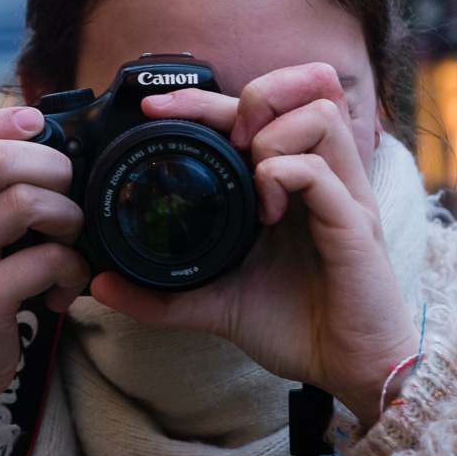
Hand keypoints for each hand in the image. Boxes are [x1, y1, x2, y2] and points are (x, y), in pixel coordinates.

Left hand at [89, 63, 418, 425]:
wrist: (350, 370)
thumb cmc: (297, 327)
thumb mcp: (215, 304)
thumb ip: (161, 294)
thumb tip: (101, 283)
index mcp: (295, 181)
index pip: (262, 108)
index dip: (208, 96)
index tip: (156, 109)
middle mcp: (325, 176)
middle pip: (306, 85)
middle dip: (253, 93)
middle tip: (222, 135)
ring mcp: (344, 195)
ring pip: (320, 114)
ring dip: (273, 134)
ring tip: (252, 176)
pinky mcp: (355, 225)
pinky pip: (322, 172)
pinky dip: (286, 175)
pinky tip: (267, 210)